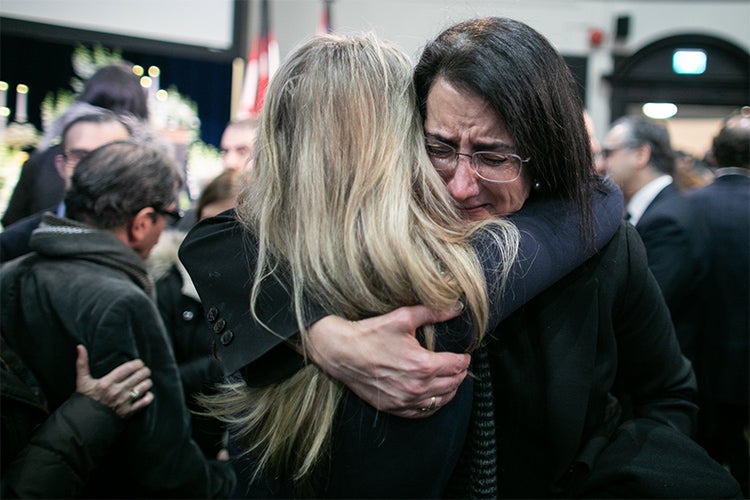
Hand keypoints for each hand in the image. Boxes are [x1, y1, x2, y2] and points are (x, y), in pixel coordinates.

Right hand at [75, 344, 153, 417]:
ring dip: (147, 382)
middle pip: (139, 376)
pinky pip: (145, 402)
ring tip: (145, 380)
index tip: (139, 363)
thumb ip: (82, 363)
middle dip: (145, 371)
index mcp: (107, 382)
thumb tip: (80, 346)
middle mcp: (117, 391)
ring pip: (144, 387)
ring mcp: (124, 402)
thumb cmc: (85, 399)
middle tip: (144, 370)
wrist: (85, 422)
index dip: (138, 364)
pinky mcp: (129, 412)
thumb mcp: (82, 381)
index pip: (128, 368)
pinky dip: (148, 396)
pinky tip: (146, 393)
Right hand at [306, 305, 469, 418]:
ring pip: (441, 400)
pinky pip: (423, 412)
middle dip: (459, 373)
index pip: (457, 365)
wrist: (342, 353)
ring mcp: (406, 400)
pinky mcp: (395, 408)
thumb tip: (456, 307)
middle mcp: (418, 387)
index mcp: (423, 365)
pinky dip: (434, 404)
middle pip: (452, 383)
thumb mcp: (403, 317)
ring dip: (450, 389)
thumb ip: (433, 312)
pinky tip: (434, 396)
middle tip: (459, 365)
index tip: (465, 354)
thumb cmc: (371, 334)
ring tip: (451, 379)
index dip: (464, 358)